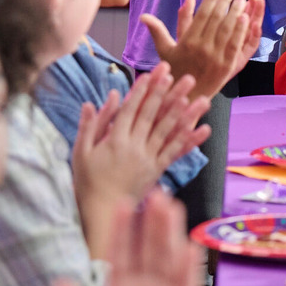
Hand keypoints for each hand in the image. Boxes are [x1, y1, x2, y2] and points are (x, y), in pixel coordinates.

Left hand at [55, 192, 204, 285]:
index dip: (122, 228)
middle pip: (149, 248)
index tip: (124, 203)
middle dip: (151, 221)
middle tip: (155, 192)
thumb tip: (58, 282)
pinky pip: (188, 284)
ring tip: (173, 206)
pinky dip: (190, 266)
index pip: (121, 253)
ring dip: (171, 233)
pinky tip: (190, 245)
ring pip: (169, 258)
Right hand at [73, 66, 210, 201]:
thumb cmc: (88, 181)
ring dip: (186, 113)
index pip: (130, 109)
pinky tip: (204, 129)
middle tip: (181, 75)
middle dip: (167, 93)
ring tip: (201, 97)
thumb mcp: (81, 151)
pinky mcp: (157, 170)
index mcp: (114, 139)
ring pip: (169, 131)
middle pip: (153, 114)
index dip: (142, 90)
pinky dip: (190, 141)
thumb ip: (91, 125)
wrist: (102, 211)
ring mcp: (148, 158)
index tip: (152, 74)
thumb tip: (97, 100)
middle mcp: (134, 146)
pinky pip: (175, 153)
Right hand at [140, 0, 254, 98]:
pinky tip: (245, 18)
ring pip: (227, 30)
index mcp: (187, 42)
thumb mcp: (164, 49)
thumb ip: (157, 30)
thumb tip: (143, 15)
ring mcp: (215, 58)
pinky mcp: (226, 66)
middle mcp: (202, 48)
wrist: (185, 97)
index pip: (203, 14)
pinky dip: (240, 31)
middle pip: (216, 19)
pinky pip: (235, 45)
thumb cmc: (174, 71)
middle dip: (225, 2)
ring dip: (236, 12)